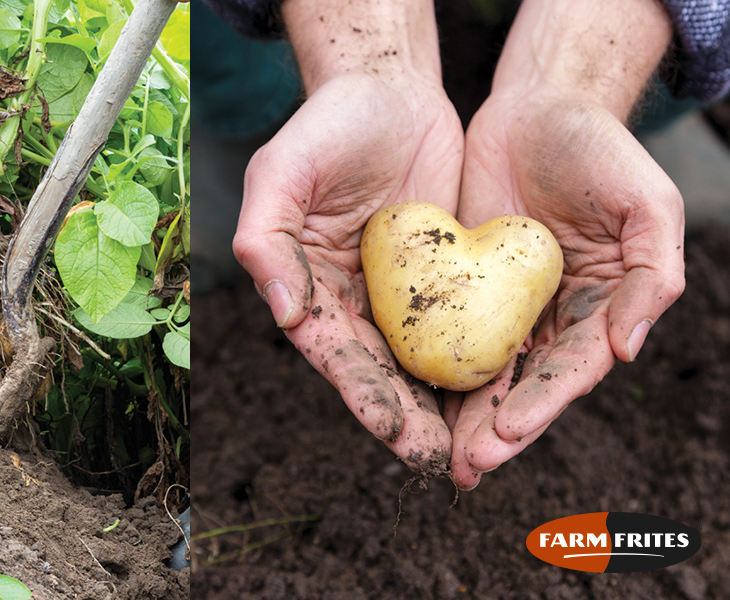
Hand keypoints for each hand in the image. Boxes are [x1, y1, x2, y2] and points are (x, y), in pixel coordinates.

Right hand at [234, 71, 463, 471]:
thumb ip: (265, 241)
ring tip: (475, 449)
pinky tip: (504, 392)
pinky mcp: (447, 278)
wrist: (389, 89)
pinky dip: (478, 360)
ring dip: (445, 407)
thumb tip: (283, 313)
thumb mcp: (280, 175)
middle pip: (381, 372)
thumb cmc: (325, 128)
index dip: (362, 394)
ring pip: (423, 362)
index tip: (394, 431)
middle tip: (442, 461)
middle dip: (408, 420)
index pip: (335, 354)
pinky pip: (464, 325)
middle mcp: (352, 302)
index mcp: (307, 289)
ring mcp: (401, 294)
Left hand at [447, 91, 685, 487]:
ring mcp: (502, 304)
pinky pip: (440, 329)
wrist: (536, 106)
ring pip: (478, 370)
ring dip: (457, 414)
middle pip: (521, 385)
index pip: (570, 369)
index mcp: (600, 310)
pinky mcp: (459, 284)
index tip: (508, 431)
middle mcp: (551, 318)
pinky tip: (406, 394)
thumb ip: (651, 278)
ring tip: (433, 452)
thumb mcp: (646, 205)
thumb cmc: (600, 150)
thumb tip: (627, 352)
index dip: (542, 404)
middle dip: (494, 428)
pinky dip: (427, 363)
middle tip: (463, 465)